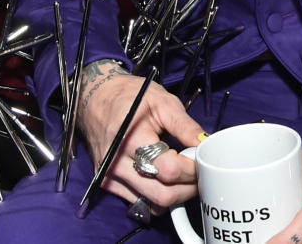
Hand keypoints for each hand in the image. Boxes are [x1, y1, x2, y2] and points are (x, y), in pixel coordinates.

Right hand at [75, 60, 203, 215]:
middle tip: (198, 171)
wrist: (97, 100)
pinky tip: (165, 179)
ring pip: (151, 204)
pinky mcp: (108, 185)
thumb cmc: (130, 97)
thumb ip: (185, 126)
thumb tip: (205, 144)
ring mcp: (110, 178)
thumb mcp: (163, 102)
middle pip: (162, 195)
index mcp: (131, 140)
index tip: (203, 160)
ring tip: (183, 174)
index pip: (169, 169)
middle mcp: (116, 164)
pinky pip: (139, 203)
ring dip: (175, 195)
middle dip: (188, 187)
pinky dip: (157, 196)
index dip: (192, 169)